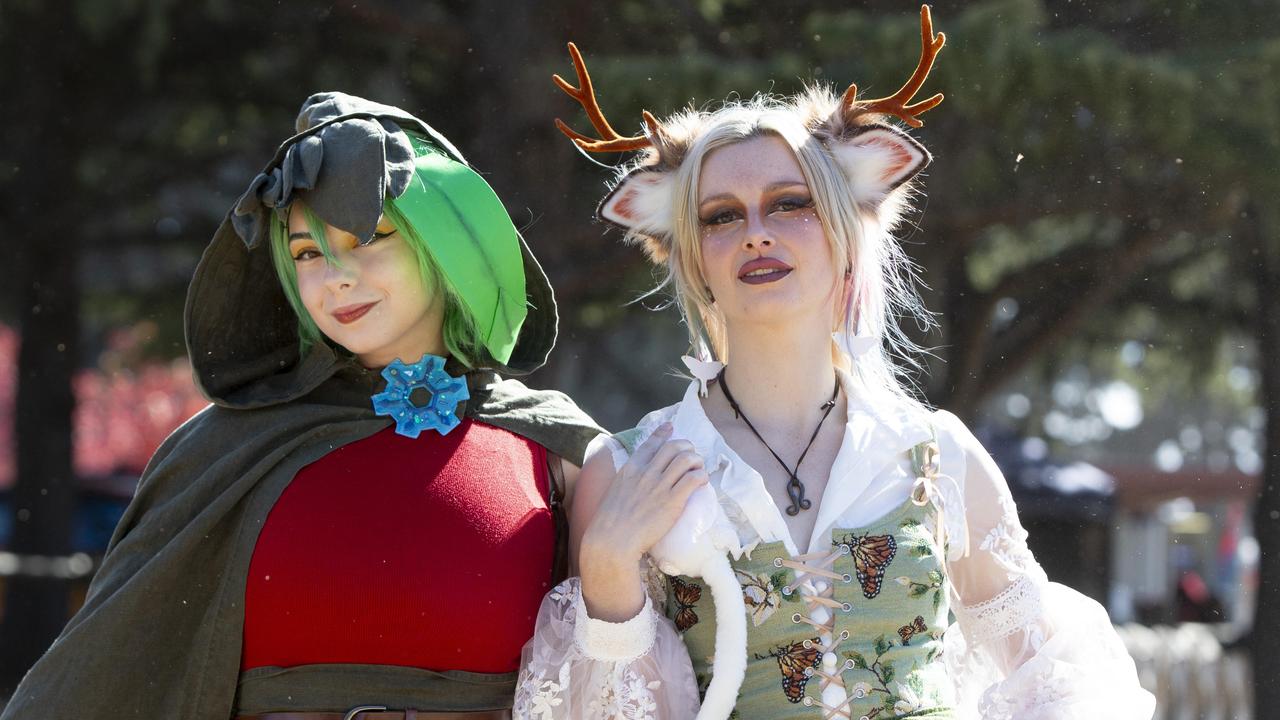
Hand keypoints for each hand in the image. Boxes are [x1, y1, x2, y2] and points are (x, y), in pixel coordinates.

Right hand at [577, 423, 709, 619]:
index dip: (662, 433)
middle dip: (686, 447)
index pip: (650, 444)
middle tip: (691, 454)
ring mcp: (660, 486)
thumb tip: (634, 485)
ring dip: (697, 460)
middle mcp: (646, 473)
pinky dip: (701, 476)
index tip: (670, 427)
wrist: (612, 541)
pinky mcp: (673, 501)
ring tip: (699, 468)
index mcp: (630, 469)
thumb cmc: (608, 524)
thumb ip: (626, 484)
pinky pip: (694, 479)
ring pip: (686, 459)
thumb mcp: (613, 493)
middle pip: (673, 447)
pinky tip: (702, 482)